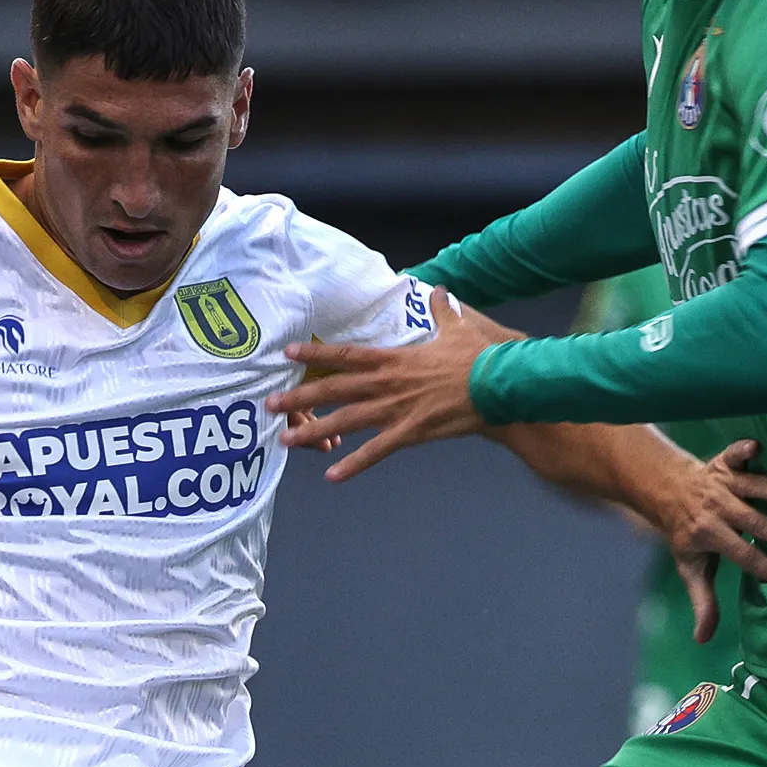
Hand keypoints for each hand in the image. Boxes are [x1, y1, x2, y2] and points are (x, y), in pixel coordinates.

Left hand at [271, 293, 523, 482]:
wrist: (497, 385)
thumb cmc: (477, 357)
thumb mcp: (456, 327)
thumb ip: (441, 310)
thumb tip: (439, 289)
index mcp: (393, 359)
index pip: (345, 355)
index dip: (315, 353)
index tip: (289, 352)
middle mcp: (386, 383)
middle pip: (333, 389)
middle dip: (300, 397)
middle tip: (269, 404)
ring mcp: (395, 409)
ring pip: (345, 421)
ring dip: (313, 431)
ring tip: (286, 442)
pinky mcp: (409, 432)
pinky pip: (376, 451)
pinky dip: (353, 465)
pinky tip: (332, 476)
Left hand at [653, 441, 766, 642]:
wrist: (666, 491)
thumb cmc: (687, 534)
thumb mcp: (691, 568)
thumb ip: (702, 601)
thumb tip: (702, 639)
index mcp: (710, 536)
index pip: (743, 555)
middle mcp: (717, 509)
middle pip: (753, 523)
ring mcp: (721, 484)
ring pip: (751, 487)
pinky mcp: (724, 462)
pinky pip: (734, 454)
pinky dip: (743, 449)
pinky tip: (757, 446)